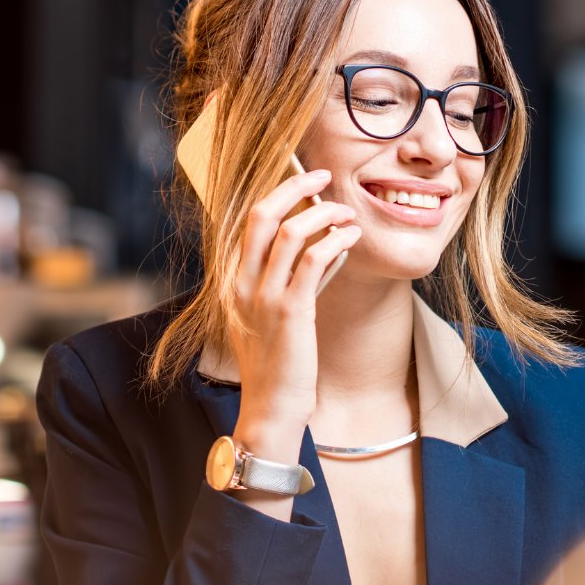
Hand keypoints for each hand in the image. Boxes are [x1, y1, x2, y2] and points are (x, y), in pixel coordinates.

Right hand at [227, 168, 359, 461]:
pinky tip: (351, 238)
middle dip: (295, 187)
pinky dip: (335, 241)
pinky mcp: (290, 312)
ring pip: (290, 232)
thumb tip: (325, 244)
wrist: (270, 408)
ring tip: (347, 214)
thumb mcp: (274, 315)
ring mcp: (263, 297)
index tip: (306, 180)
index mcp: (233, 282)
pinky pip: (312, 261)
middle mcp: (241, 284)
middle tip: (324, 176)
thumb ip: (292, 278)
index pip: (249, 222)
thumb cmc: (277, 364)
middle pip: (262, 215)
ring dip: (324, 214)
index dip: (278, 193)